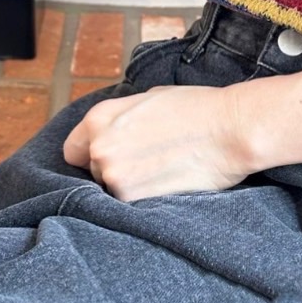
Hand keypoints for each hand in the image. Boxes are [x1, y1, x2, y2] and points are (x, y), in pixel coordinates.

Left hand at [62, 85, 253, 200]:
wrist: (229, 129)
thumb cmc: (195, 108)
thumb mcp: (148, 98)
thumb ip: (120, 118)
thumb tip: (113, 132)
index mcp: (98, 118)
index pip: (72, 150)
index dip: (91, 154)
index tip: (111, 156)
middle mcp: (99, 147)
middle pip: (93, 171)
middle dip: (114, 168)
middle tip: (147, 159)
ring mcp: (114, 175)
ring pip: (111, 189)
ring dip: (130, 184)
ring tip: (161, 168)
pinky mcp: (133, 198)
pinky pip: (129, 203)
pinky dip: (144, 197)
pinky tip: (166, 180)